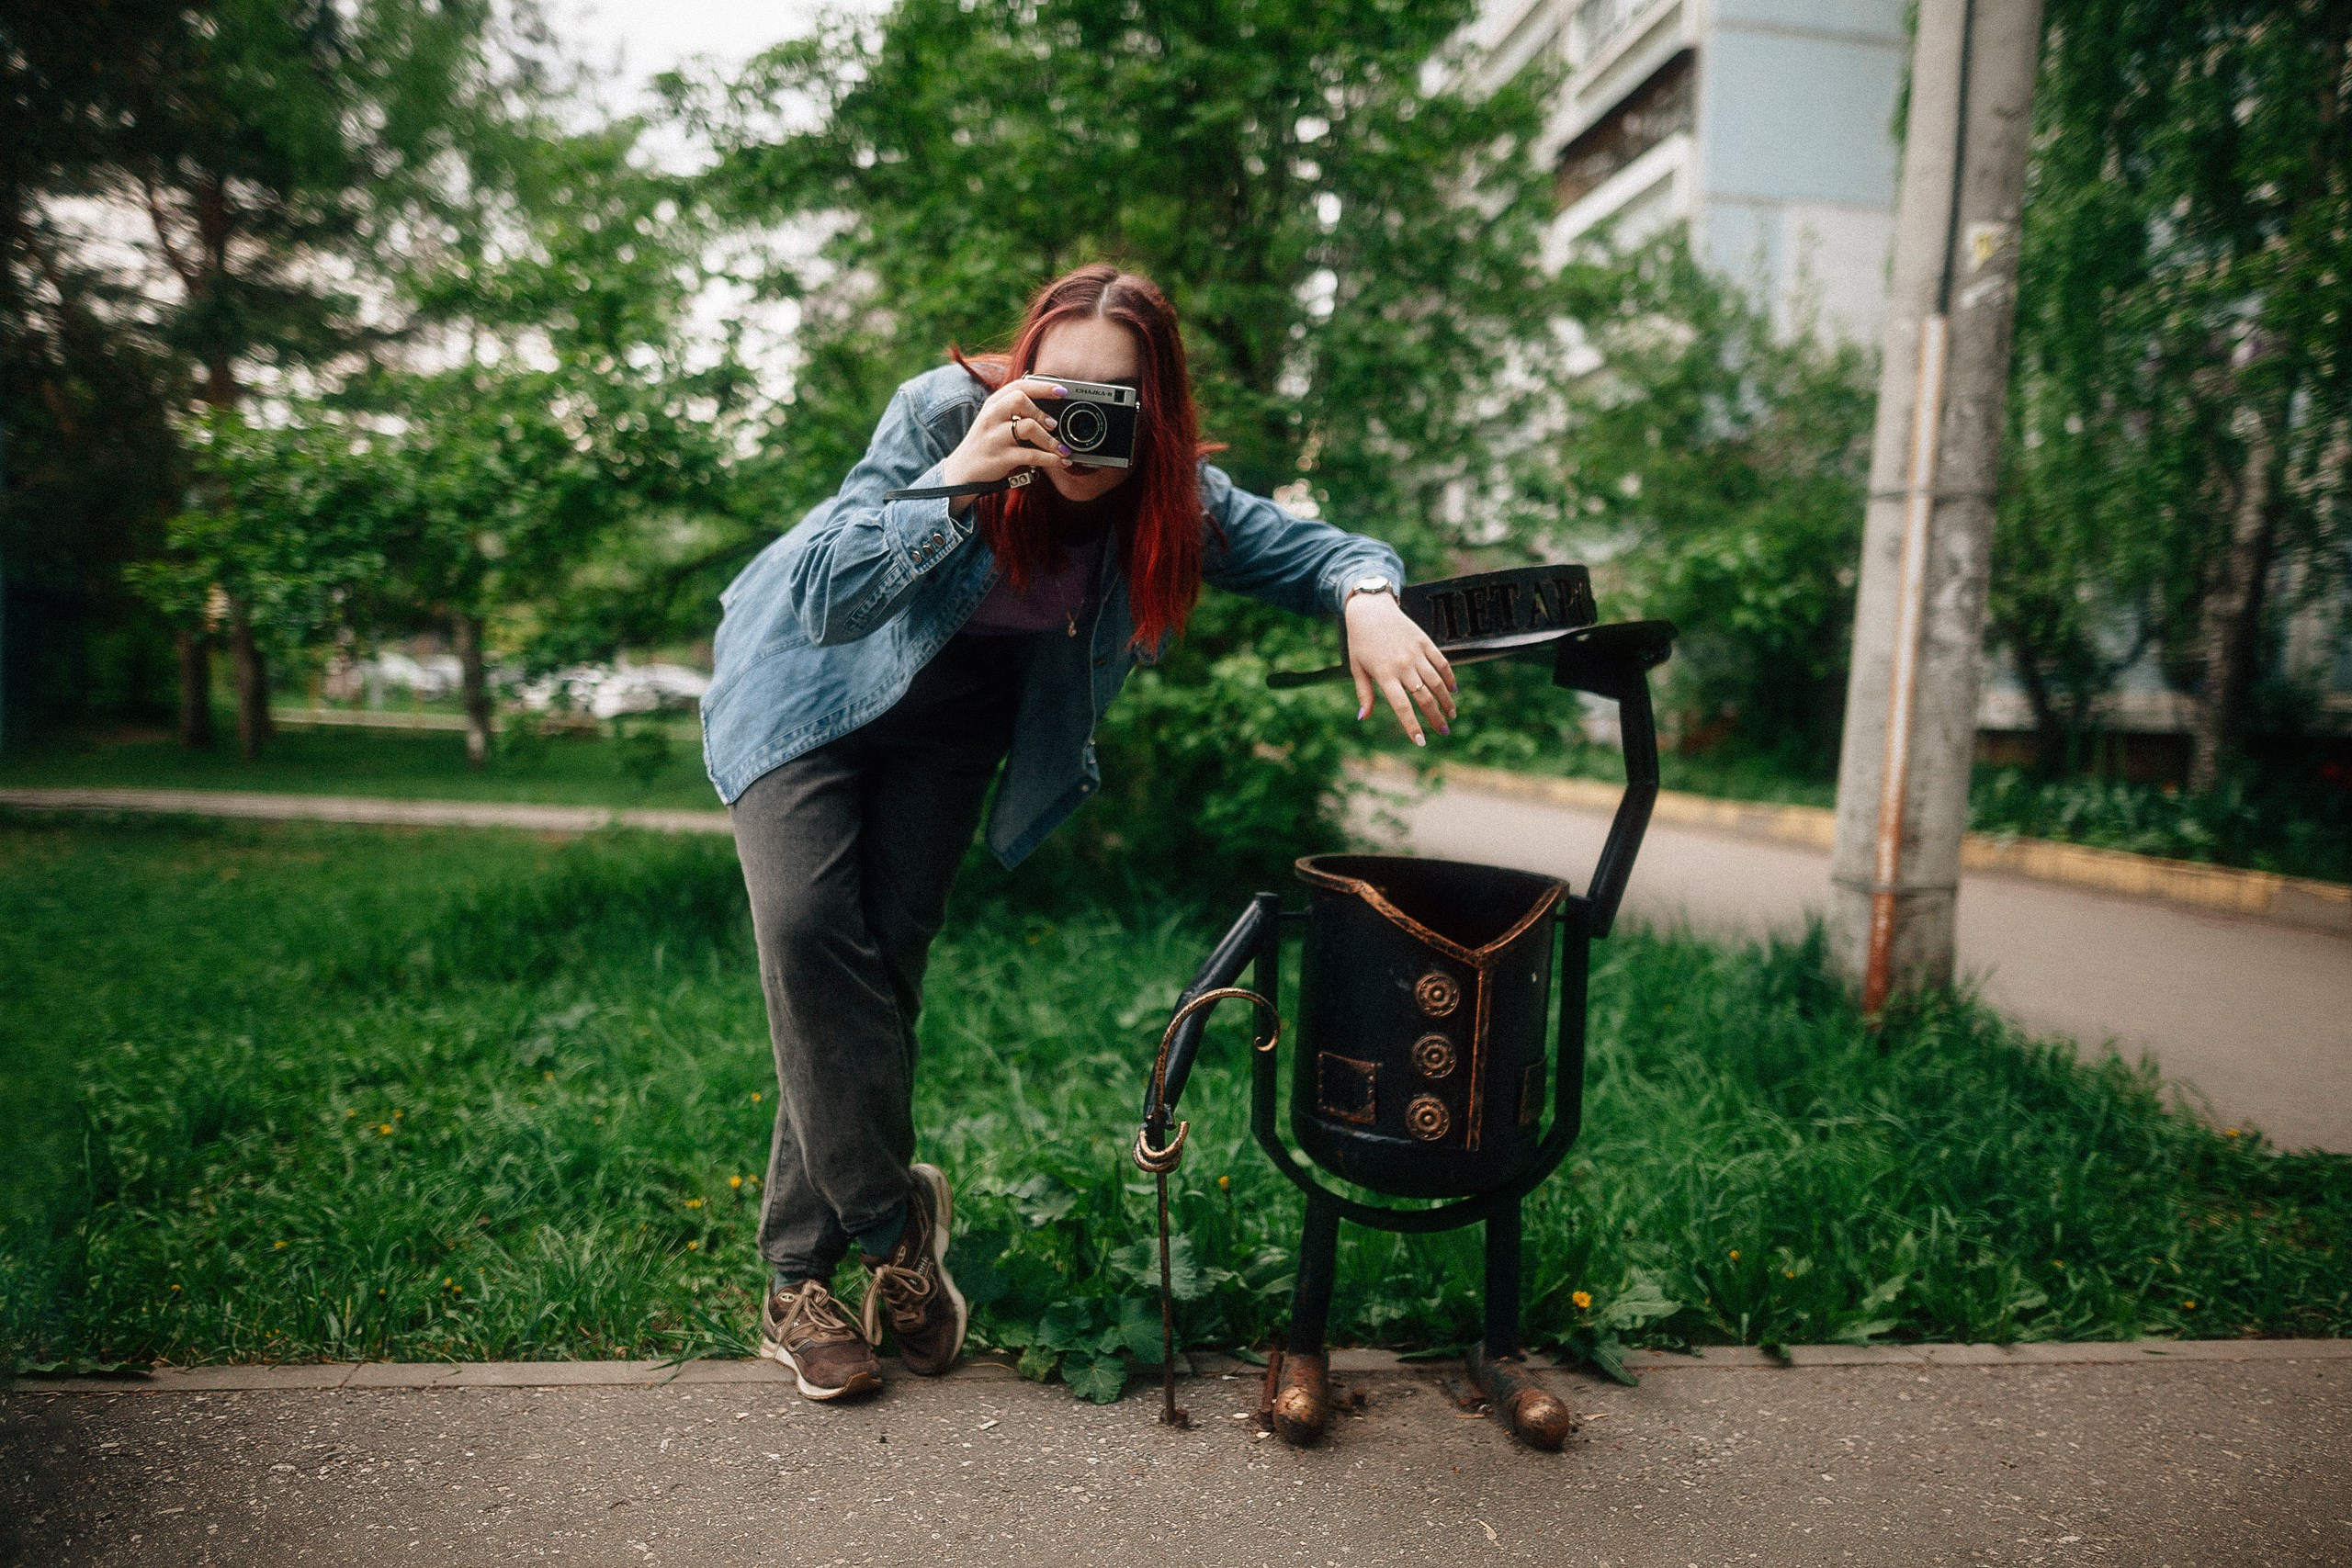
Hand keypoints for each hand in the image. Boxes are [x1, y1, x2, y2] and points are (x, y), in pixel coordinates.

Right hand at [937, 376, 1074, 509]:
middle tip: (1053, 425)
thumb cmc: (985, 443)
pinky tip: (1060, 461)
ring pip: (1028, 427)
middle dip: (1041, 411)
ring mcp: (995, 437)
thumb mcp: (994, 420)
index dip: (1042, 386)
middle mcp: (992, 416)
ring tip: (1061, 448)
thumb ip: (1013, 409)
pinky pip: (1031, 455)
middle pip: (1020, 400)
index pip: (1018, 386)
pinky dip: (1050, 459)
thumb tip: (1047, 406)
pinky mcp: (1000, 457)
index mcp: (993, 404)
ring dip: (1050, 439)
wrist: (963, 470)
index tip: (1062, 390)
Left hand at [1346, 591, 1454, 745]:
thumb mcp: (1356, 667)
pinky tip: (1453, 690)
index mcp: (1384, 674)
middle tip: (1443, 732)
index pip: (1402, 706)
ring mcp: (1415, 653)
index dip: (1412, 725)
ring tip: (1451, 715)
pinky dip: (1449, 677)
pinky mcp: (1424, 642)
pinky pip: (1441, 663)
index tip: (1421, 741)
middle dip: (1435, 717)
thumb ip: (1364, 693)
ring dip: (1446, 701)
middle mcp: (1402, 665)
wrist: (1371, 610)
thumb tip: (1364, 717)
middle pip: (1423, 697)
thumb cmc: (1360, 642)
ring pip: (1436, 682)